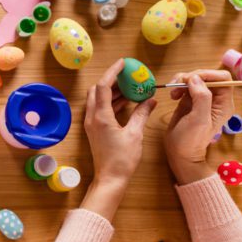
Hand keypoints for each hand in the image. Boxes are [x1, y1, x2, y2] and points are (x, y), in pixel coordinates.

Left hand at [81, 59, 156, 218]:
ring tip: (130, 87)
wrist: (110, 178)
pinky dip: (111, 102)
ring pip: (98, 99)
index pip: (103, 86)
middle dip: (111, 80)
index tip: (123, 63)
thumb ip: (141, 114)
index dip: (112, 72)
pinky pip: (100, 109)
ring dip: (112, 91)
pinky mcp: (95, 130)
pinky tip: (125, 102)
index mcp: (100, 116)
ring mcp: (92, 124)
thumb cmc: (122, 159)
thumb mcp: (135, 134)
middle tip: (127, 75)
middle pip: (97, 90)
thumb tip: (150, 100)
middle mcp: (92, 117)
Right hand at [164, 69, 234, 184]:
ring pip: (195, 78)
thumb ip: (201, 97)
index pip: (223, 79)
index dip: (208, 75)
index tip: (191, 79)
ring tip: (173, 93)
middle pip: (207, 76)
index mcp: (224, 104)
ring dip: (182, 81)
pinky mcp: (190, 99)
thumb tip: (195, 77)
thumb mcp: (199, 119)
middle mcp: (215, 99)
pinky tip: (173, 95)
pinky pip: (186, 84)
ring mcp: (202, 99)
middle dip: (192, 77)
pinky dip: (177, 85)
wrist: (180, 152)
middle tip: (177, 86)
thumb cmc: (191, 139)